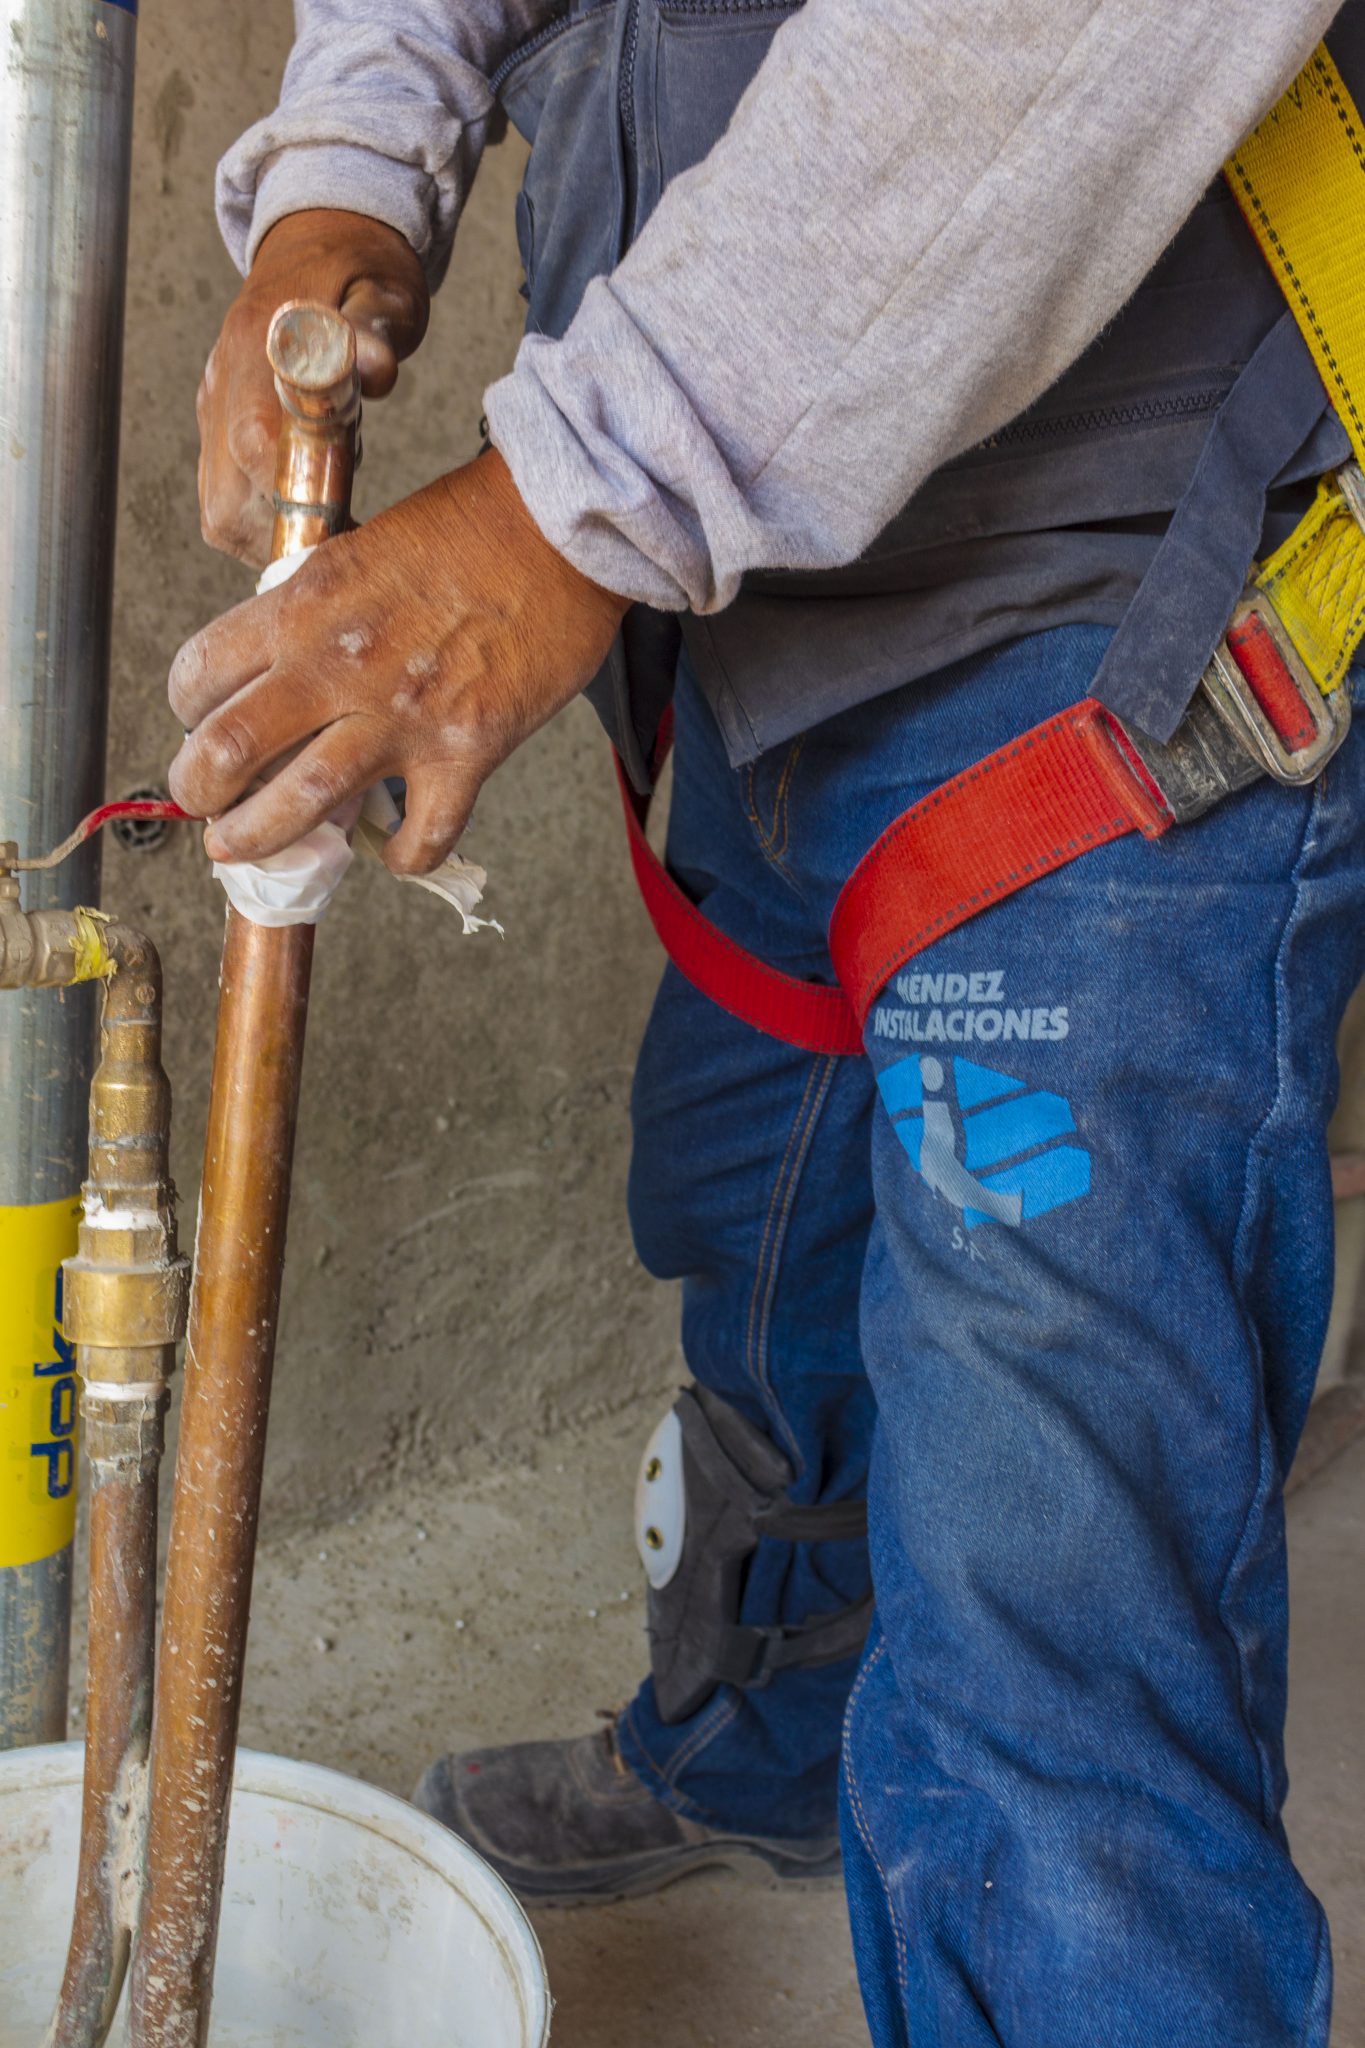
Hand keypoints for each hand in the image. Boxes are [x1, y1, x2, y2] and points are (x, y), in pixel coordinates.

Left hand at [168, 452, 629, 874]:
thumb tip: (282, 673)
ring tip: (246, 847)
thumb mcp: (356, 550)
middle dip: (197, 790)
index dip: (186, 709)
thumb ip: (312, 613)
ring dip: (260, 837)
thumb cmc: (469, 526)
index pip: (201, 673)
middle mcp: (339, 665)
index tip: (198, 722)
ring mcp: (402, 716)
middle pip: (228, 750)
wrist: (561, 529)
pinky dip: (402, 856)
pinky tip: (393, 853)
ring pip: (302, 804)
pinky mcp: (468, 751)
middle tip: (204, 803)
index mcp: (304, 606)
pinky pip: (423, 835)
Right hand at [198, 208, 428, 565]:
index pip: (254, 446)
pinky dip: (269, 518)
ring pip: (222, 514)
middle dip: (284, 539)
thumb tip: (372, 366)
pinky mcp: (220, 425)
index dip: (295, 498)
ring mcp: (215, 410)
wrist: (319, 236)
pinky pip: (229, 497)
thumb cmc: (356, 266)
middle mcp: (222, 388)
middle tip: (347, 532)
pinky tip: (316, 495)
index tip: (347, 523)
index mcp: (257, 350)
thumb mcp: (381, 288)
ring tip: (334, 509)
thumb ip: (374, 328)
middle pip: (226, 509)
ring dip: (276, 535)